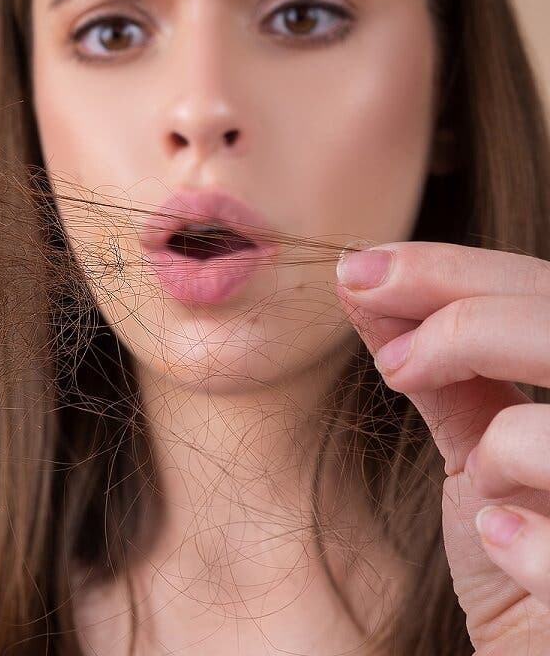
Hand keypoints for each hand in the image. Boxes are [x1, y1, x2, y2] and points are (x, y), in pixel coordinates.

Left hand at [335, 241, 549, 653]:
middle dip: (465, 326)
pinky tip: (501, 541)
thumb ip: (440, 367)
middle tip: (392, 364)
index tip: (356, 273)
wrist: (538, 651)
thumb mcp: (478, 447)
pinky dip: (529, 544)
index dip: (454, 270)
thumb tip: (360, 280)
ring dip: (509, 445)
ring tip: (486, 488)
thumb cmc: (517, 551)